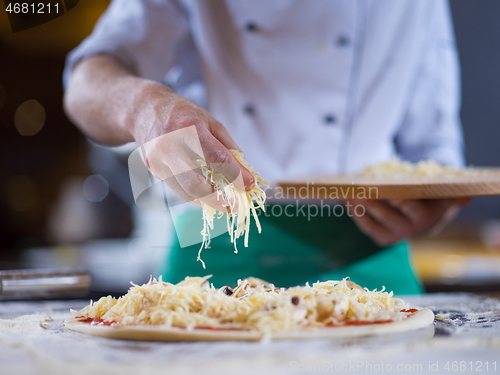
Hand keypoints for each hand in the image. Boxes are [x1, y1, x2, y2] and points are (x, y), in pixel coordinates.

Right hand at [131, 85, 254, 209]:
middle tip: (235, 205)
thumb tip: (243, 171)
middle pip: (197, 183)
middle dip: (219, 199)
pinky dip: (195, 196)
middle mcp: (171, 146)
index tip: (248, 185)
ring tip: (224, 203)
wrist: (144, 110)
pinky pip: (178, 189)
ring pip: (186, 192)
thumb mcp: (210, 121)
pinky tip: (207, 195)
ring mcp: (159, 160)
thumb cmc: (182, 113)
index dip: (235, 175)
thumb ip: (228, 146)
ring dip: (208, 201)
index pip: (217, 158)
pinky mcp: (154, 170)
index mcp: (189, 128)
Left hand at [345, 198, 470, 246]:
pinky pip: (364, 227)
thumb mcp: (442, 196)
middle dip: (370, 203)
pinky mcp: (380, 238)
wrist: (424, 219)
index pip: (410, 209)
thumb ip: (452, 196)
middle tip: (357, 190)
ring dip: (357, 210)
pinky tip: (346, 201)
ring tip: (347, 195)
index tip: (388, 193)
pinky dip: (354, 214)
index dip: (399, 202)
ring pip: (371, 224)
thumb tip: (466, 199)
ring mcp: (392, 236)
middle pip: (386, 216)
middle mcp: (407, 231)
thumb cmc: (430, 200)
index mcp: (423, 218)